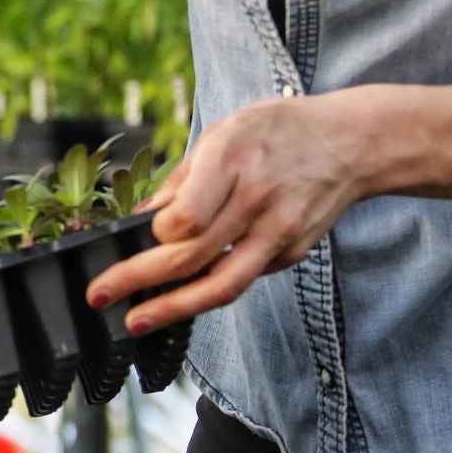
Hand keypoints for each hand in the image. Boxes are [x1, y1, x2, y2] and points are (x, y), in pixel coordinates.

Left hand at [85, 92, 369, 334]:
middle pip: (192, 256)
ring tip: (135, 321)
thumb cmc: (276, 131)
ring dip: (173, 309)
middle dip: (137, 280)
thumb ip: (182, 179)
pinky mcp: (292, 252)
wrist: (352, 143)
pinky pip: (243, 277)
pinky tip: (181, 294)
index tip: (135, 239)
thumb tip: (142, 220)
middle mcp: (256, 200)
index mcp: (232, 159)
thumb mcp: (223, 132)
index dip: (156, 235)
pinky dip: (209, 288)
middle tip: (99, 296)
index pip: (186, 217)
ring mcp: (278, 231)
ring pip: (222, 284)